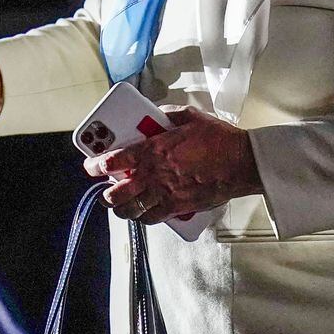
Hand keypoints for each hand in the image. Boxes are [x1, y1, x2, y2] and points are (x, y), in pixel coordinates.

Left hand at [84, 106, 262, 224]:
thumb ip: (167, 115)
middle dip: (107, 194)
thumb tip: (154, 115)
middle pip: (120, 192)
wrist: (241, 162)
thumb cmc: (218, 138)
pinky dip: (144, 218)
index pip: (117, 161)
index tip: (91, 166)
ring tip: (118, 206)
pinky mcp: (180, 207)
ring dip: (122, 209)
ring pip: (134, 209)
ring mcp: (167, 193)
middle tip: (105, 190)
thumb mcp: (189, 116)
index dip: (98, 165)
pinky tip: (142, 214)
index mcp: (156, 149)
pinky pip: (154, 218)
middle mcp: (156, 174)